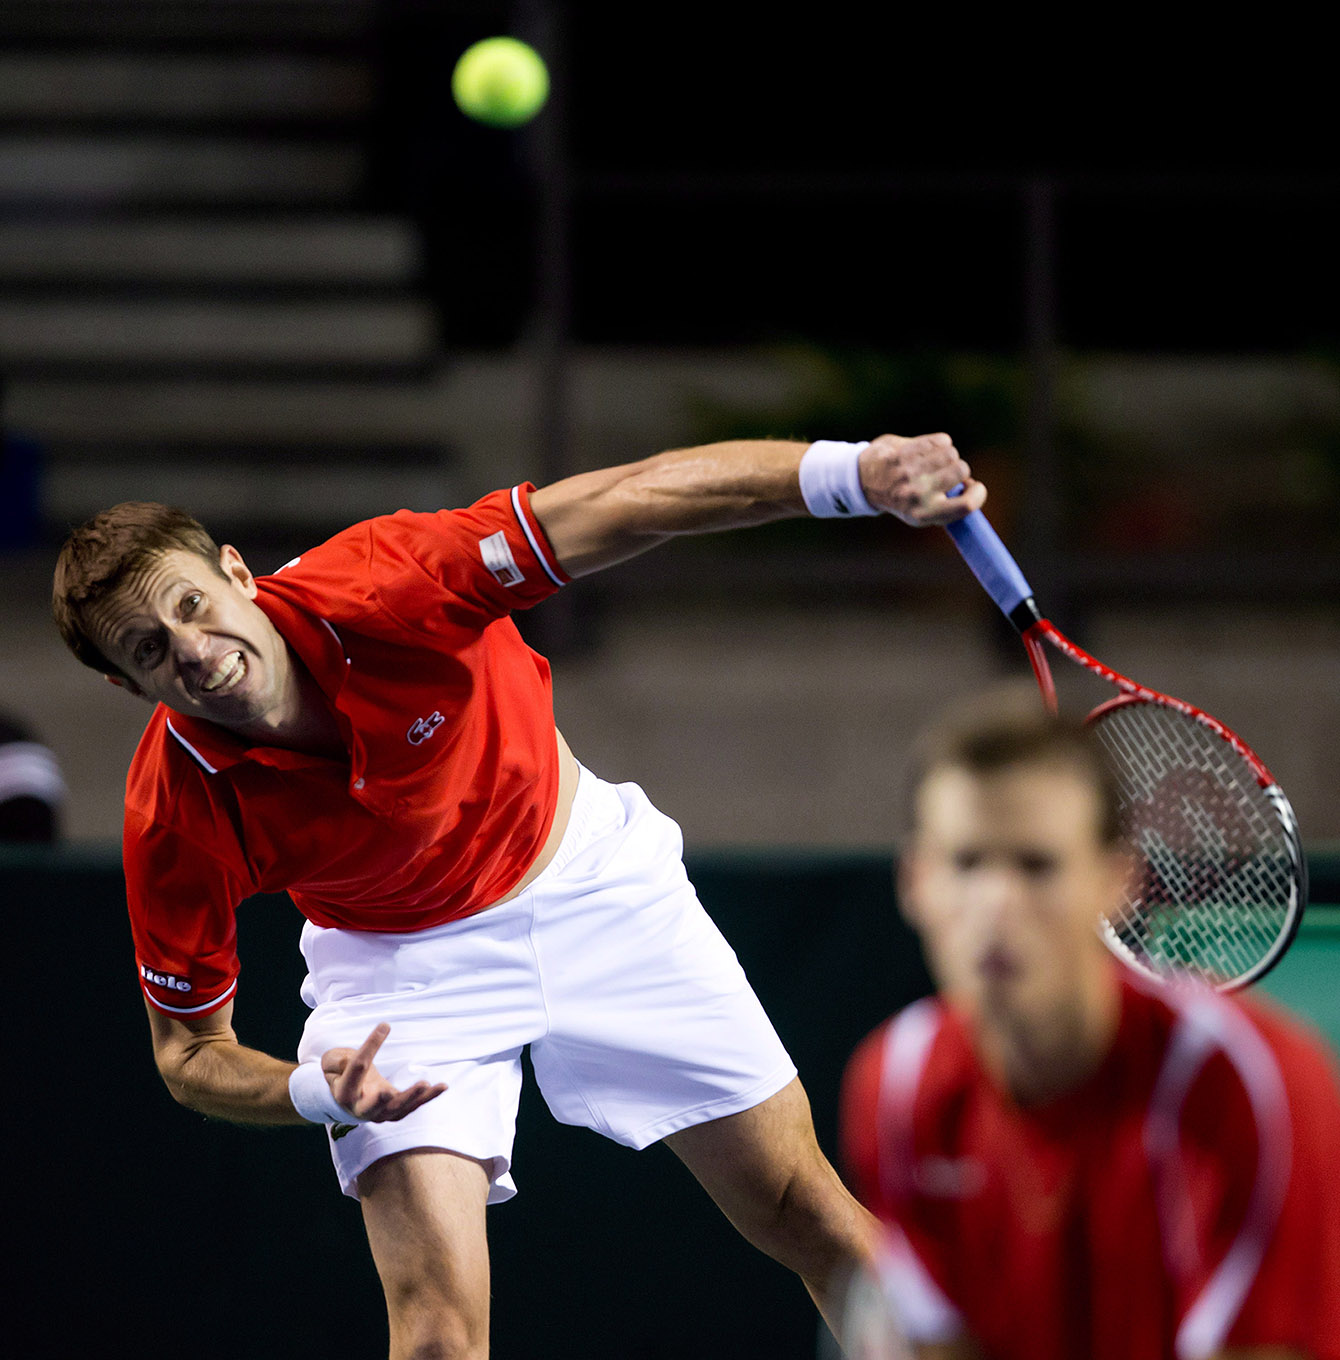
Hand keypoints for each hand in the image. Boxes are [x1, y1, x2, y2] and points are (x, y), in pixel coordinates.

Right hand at [320, 1022, 446, 1122]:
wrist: (350, 1097)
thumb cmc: (342, 1073)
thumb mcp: (332, 1062)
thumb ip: (337, 1059)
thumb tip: (360, 1054)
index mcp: (345, 1093)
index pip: (358, 1069)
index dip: (370, 1046)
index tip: (385, 1026)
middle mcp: (362, 1108)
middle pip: (373, 1107)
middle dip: (381, 1101)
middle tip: (388, 1091)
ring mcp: (382, 1113)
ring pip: (398, 1109)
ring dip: (412, 1098)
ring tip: (425, 1084)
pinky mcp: (398, 1111)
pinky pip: (414, 1105)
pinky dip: (428, 1097)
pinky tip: (442, 1086)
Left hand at [857, 433, 985, 525]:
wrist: (862, 481)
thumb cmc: (900, 496)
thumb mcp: (920, 512)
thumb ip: (947, 504)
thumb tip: (971, 487)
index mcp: (924, 515)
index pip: (967, 505)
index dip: (979, 494)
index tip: (974, 487)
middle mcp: (917, 495)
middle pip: (962, 470)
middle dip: (958, 469)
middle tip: (944, 473)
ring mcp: (909, 473)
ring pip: (951, 453)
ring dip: (946, 455)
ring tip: (932, 461)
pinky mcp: (903, 453)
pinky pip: (941, 440)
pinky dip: (938, 442)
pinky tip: (926, 449)